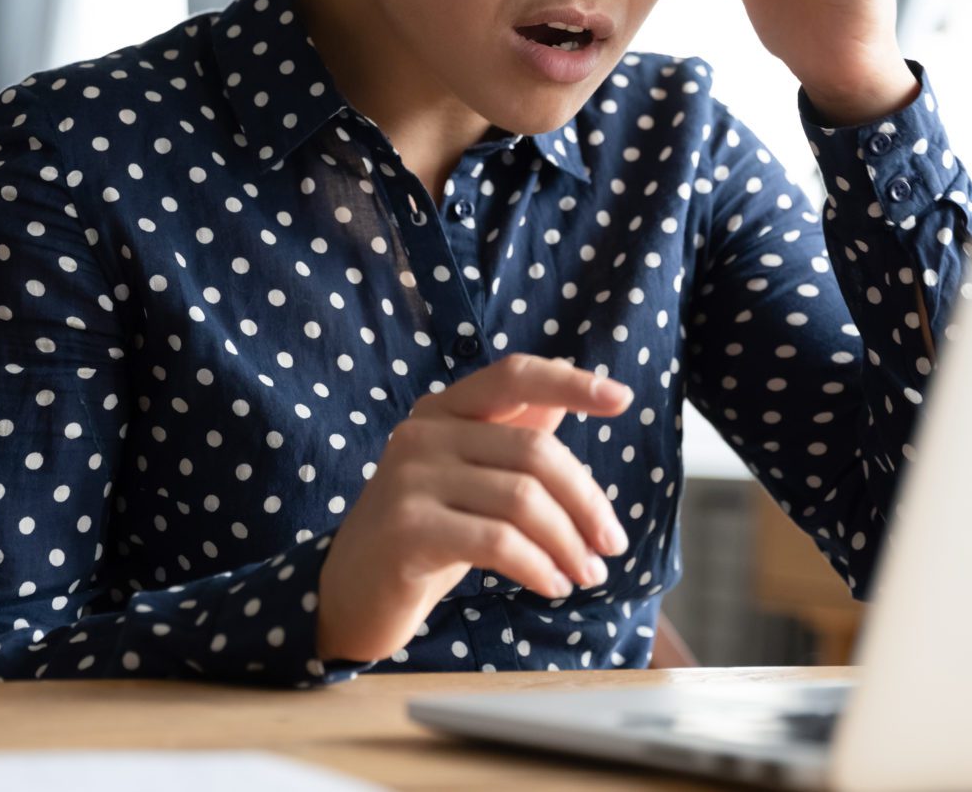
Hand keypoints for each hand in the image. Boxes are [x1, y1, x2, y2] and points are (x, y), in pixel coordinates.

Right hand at [314, 355, 635, 663]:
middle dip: (586, 501)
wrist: (349, 595)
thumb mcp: (471, 479)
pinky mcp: (407, 530)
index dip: (570, 382)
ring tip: (586, 574)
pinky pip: (498, 542)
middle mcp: (422, 432)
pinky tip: (553, 585)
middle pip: (534, 450)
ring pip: (523, 500)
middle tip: (611, 546)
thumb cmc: (425, 534)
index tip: (622, 399)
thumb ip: (510, 436)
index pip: (513, 376)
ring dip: (569, 543)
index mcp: (442, 410)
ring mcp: (409, 478)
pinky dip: (538, 566)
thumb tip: (567, 397)